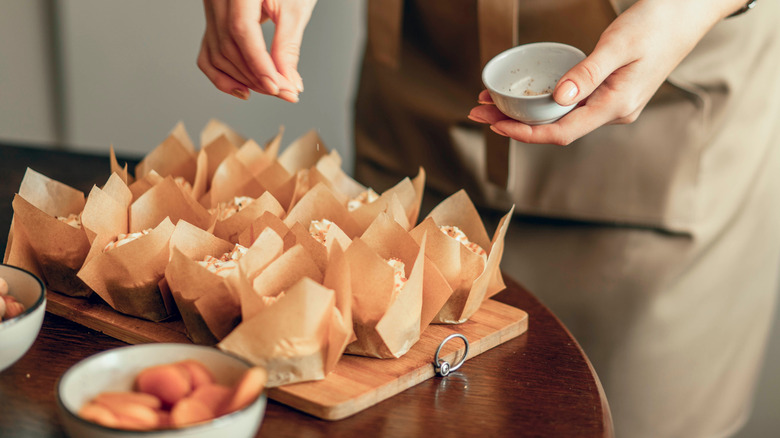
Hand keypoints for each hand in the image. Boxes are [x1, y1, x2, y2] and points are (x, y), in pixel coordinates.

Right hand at [198, 0, 316, 101]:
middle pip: (228, 46)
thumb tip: (289, 82)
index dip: (258, 63)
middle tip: (285, 92)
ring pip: (217, 54)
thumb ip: (288, 46)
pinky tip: (244, 89)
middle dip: (256, 77)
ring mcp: (211, 11)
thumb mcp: (295, 9)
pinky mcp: (213, 24)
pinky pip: (208, 55)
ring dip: (244, 80)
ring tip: (272, 90)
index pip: (241, 30)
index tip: (277, 87)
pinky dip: (223, 77)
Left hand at [468, 0, 743, 144]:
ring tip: (491, 103)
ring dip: (526, 113)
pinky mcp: (609, 92)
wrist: (690, 11)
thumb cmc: (659, 24)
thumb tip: (557, 99)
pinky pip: (570, 104)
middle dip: (515, 123)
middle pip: (556, 127)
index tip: (496, 125)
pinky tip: (524, 95)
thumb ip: (587, 73)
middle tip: (479, 110)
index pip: (562, 131)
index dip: (525, 133)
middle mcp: (613, 111)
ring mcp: (612, 103)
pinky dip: (543, 102)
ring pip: (561, 117)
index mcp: (616, 106)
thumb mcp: (619, 45)